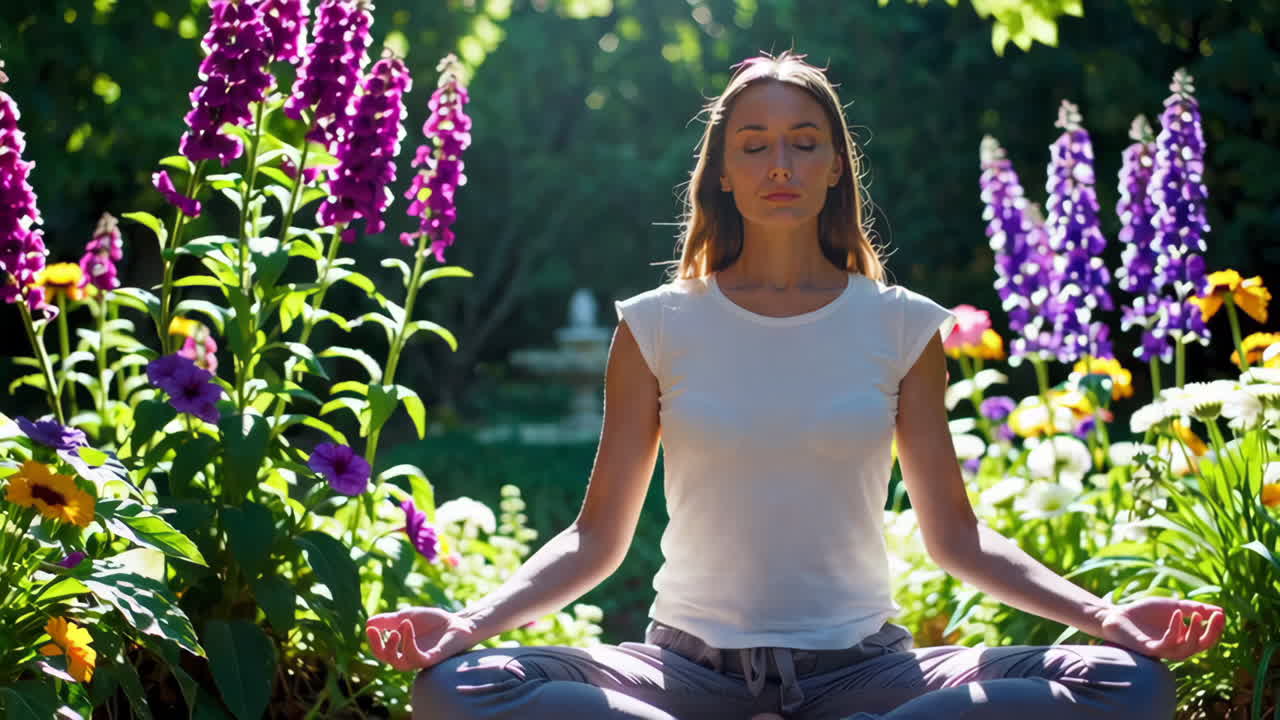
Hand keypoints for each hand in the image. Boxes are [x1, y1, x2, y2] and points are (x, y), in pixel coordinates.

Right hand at [366, 607, 478, 670]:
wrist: (457, 621)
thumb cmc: (434, 621)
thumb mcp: (407, 616)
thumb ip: (389, 620)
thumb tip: (367, 623)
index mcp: (401, 649)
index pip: (381, 651)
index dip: (373, 641)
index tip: (369, 627)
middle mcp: (408, 658)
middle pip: (386, 659)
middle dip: (377, 646)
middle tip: (373, 630)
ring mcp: (420, 660)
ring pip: (399, 664)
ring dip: (393, 645)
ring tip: (396, 628)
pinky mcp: (432, 659)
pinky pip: (416, 657)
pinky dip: (408, 642)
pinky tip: (407, 625)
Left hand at [1098, 597, 1224, 660]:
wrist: (1117, 615)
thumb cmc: (1144, 612)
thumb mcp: (1172, 606)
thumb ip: (1193, 608)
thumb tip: (1220, 610)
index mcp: (1183, 639)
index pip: (1206, 639)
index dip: (1216, 628)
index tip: (1221, 613)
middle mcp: (1177, 648)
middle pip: (1201, 646)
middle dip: (1212, 632)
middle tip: (1217, 616)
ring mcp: (1164, 650)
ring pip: (1187, 649)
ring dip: (1195, 632)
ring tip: (1196, 615)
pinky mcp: (1151, 649)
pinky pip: (1168, 643)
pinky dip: (1175, 629)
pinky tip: (1176, 614)